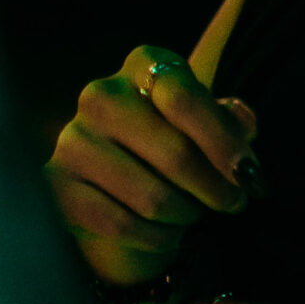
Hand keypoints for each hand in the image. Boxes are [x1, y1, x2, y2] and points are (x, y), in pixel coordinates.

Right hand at [47, 46, 259, 283]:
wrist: (116, 183)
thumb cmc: (172, 142)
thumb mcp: (205, 123)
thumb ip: (230, 120)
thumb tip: (242, 122)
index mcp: (143, 65)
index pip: (185, 97)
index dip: (223, 141)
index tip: (249, 175)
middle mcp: (101, 95)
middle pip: (174, 152)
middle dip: (215, 188)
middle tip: (234, 203)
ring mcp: (73, 139)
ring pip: (152, 197)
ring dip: (187, 215)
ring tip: (195, 214)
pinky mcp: (55, 184)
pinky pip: (122, 225)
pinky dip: (158, 237)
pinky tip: (169, 233)